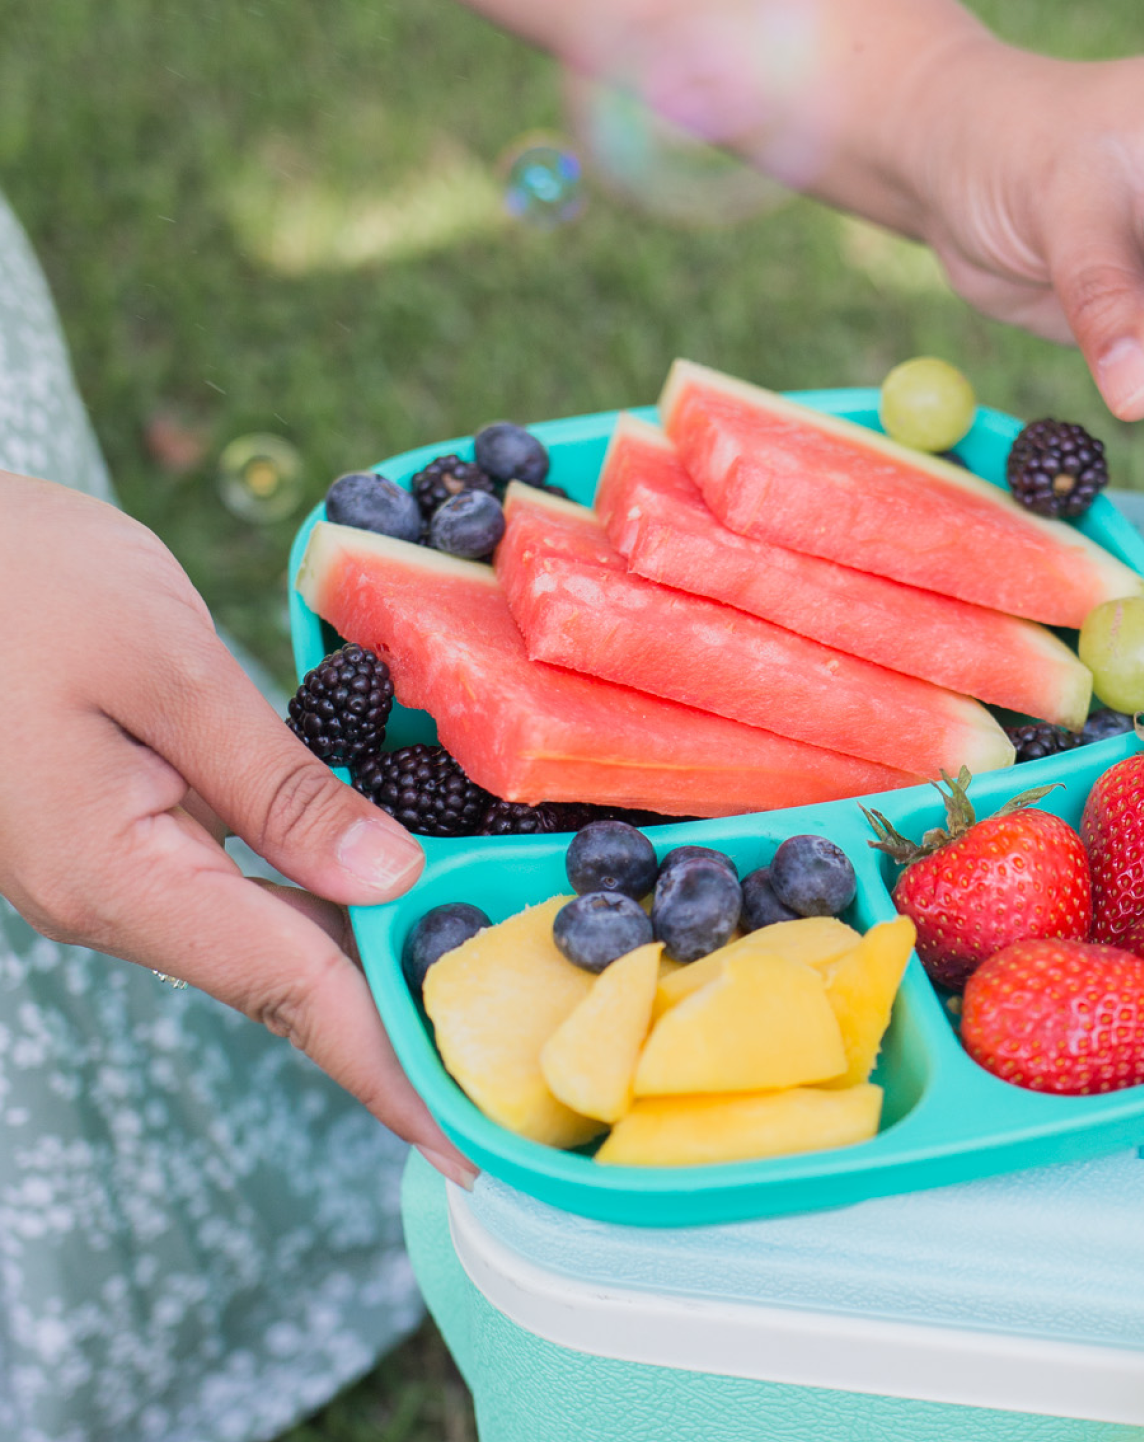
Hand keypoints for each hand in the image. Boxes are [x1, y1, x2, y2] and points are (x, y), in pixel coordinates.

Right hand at [0, 473, 474, 1186]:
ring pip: (274, 938)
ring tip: (477, 997)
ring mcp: (122, 866)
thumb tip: (388, 880)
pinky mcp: (130, 826)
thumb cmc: (27, 588)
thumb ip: (279, 785)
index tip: (466, 1143)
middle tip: (508, 1070)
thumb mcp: (167, 672)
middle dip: (400, 1030)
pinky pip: (249, 885)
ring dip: (372, 967)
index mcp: (122, 877)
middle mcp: (124, 895)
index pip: (293, 997)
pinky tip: (398, 892)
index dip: (391, 1072)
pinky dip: (332, 899)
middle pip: (292, 983)